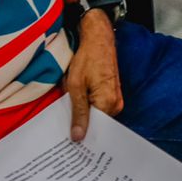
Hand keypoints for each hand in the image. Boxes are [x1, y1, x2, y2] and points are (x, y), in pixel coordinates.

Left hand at [63, 10, 122, 140]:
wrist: (98, 38)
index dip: (81, 135)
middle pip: (97, 124)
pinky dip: (88, 107)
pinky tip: (77, 105)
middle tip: (64, 132)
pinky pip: (100, 107)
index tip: (68, 142)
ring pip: (97, 115)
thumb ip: (78, 112)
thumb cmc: (87, 58)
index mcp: (108, 103)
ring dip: (84, 115)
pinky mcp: (112, 93)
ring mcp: (116, 99)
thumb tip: (78, 137)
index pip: (95, 130)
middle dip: (82, 126)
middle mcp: (116, 104)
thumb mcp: (75, 85)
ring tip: (69, 117)